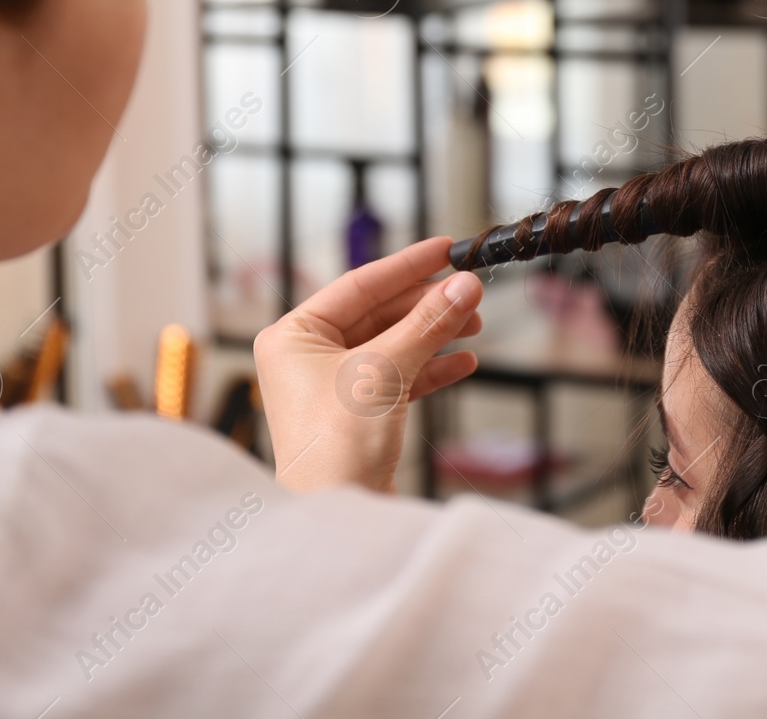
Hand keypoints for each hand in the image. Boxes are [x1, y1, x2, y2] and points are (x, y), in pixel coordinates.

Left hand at [254, 237, 482, 493]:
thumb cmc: (335, 447)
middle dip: (427, 304)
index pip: (358, 285)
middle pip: (378, 314)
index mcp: (292, 336)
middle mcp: (305, 358)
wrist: (337, 518)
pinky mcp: (355, 416)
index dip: (407, 266)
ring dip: (434, 334)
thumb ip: (428, 323)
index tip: (446, 249)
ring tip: (474, 322)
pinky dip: (430, 368)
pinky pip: (397, 378)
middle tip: (471, 290)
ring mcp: (330, 388)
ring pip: (391, 345)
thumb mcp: (385, 370)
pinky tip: (463, 361)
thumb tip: (464, 285)